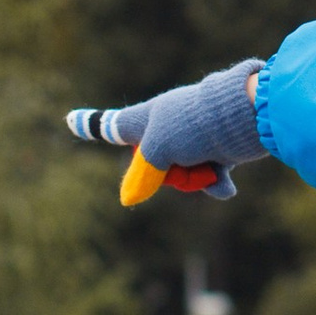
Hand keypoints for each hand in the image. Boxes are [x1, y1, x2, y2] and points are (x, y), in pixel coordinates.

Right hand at [66, 61, 266, 201]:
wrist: (245, 115)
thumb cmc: (194, 125)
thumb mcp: (158, 151)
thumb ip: (143, 175)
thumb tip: (130, 199)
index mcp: (146, 117)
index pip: (110, 125)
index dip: (89, 125)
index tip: (70, 119)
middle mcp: (167, 125)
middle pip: (153, 165)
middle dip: (169, 174)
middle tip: (182, 164)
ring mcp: (194, 136)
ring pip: (183, 173)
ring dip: (196, 177)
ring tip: (210, 166)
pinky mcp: (219, 146)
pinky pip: (210, 175)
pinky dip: (217, 182)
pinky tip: (226, 184)